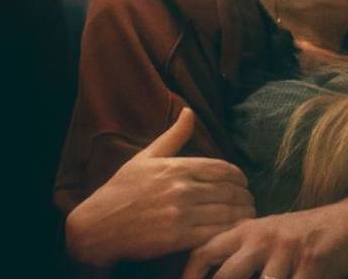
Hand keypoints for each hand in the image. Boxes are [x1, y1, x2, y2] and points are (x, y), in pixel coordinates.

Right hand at [65, 108, 255, 265]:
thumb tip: (190, 110)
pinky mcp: (177, 238)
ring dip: (243, 215)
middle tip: (250, 201)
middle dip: (245, 197)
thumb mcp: (146, 157)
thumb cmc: (122, 190)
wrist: (97, 226)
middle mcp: (180, 188)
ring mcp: (179, 213)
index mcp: (176, 167)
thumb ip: (173, 136)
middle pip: (229, 191)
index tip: (243, 184)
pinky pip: (215, 233)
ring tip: (248, 216)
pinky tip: (233, 232)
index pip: (223, 169)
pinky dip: (229, 232)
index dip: (239, 177)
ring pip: (226, 212)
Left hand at [181, 186, 347, 278]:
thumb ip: (242, 249)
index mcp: (248, 230)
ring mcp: (287, 253)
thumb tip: (211, 270)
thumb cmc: (306, 233)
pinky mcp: (312, 266)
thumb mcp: (269, 232)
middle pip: (226, 276)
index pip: (205, 251)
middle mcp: (263, 239)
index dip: (189, 274)